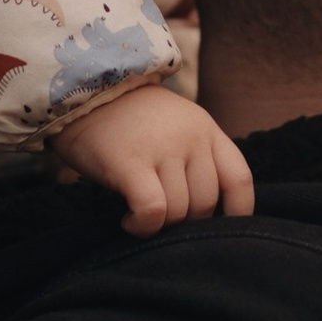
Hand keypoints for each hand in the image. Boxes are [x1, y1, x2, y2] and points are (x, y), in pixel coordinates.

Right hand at [48, 81, 253, 232]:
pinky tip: (129, 222)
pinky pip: (153, 211)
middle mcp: (190, 138)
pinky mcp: (130, 164)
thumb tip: (207, 212)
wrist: (83, 91)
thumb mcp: (176, 126)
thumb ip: (196, 157)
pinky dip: (143, 227)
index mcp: (205, 129)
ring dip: (160, 226)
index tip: (219, 229)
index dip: (237, 212)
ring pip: (179, 212)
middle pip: (205, 203)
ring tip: (140, 216)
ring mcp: (162, 149)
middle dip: (184, 221)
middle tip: (160, 216)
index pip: (239, 179)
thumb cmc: (129, 119)